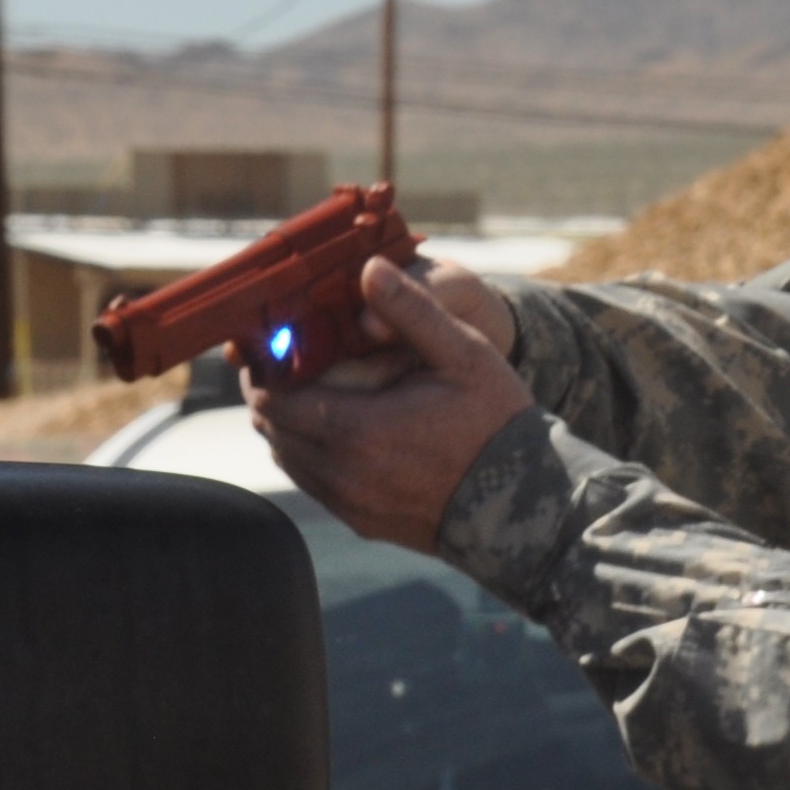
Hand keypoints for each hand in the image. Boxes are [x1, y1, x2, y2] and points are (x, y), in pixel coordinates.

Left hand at [252, 256, 534, 549]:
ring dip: (290, 420)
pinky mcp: (360, 521)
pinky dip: (311, 451)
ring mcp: (349, 503)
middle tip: (289, 357)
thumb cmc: (497, 423)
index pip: (272, 398)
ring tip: (313, 386)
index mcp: (357, 430)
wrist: (526, 505)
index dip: (263, 368)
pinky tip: (338, 423)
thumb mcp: (463, 354)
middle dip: (273, 389)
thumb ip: (411, 310)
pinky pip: (312, 481)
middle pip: (272, 427)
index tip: (274, 342)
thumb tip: (369, 267)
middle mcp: (342, 474)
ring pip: (288, 455)